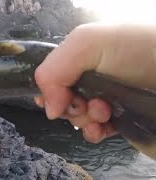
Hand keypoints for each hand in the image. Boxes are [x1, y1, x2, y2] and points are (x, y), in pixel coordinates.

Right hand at [34, 23, 155, 142]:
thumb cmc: (138, 50)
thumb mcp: (88, 42)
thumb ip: (55, 69)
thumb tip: (49, 109)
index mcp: (80, 56)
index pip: (51, 76)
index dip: (48, 90)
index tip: (54, 100)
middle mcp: (89, 77)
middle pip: (61, 99)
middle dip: (69, 106)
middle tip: (85, 103)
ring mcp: (103, 98)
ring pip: (76, 117)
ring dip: (83, 120)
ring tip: (102, 112)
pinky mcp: (117, 118)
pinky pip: (93, 131)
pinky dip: (93, 133)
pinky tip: (102, 129)